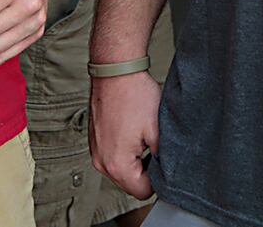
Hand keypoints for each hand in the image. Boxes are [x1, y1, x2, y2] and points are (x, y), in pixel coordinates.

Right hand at [91, 71, 162, 198]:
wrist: (115, 70)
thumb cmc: (134, 95)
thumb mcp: (157, 130)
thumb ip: (162, 158)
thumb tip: (167, 173)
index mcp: (117, 165)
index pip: (142, 191)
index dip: (157, 179)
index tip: (163, 160)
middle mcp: (101, 162)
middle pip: (129, 183)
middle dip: (145, 169)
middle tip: (155, 145)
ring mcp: (95, 151)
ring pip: (121, 169)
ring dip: (134, 160)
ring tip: (144, 136)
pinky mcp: (95, 140)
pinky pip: (112, 155)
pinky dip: (124, 149)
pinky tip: (133, 130)